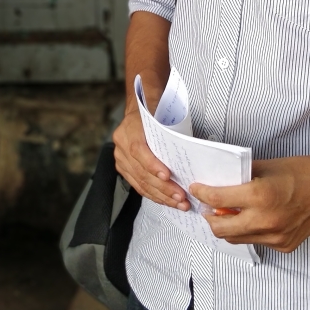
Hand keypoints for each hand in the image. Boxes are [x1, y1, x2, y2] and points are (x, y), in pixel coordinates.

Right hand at [113, 69, 189, 210]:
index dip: (152, 165)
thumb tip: (189, 155)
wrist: (142, 107)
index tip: (168, 176)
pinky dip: (153, 195)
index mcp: (129, 129)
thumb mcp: (163, 116)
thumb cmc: (155, 112)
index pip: (138, 150)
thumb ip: (170, 134)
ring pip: (140, 182)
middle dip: (163, 187)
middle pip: (141, 171)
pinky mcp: (123, 168)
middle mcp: (121, 144)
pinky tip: (166, 200)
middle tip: (181, 196)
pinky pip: (138, 185)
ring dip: (161, 195)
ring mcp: (120, 157)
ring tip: (178, 202)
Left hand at [190, 155, 309, 252]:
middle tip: (207, 208)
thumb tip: (217, 182)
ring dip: (228, 226)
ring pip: (237, 238)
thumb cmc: (299, 172)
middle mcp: (266, 221)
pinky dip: (250, 231)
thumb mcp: (263, 167)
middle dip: (209, 218)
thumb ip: (239, 177)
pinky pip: (256, 241)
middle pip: (221, 229)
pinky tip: (254, 219)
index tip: (197, 189)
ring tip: (228, 213)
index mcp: (259, 196)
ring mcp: (276, 237)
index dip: (202, 194)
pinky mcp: (284, 246)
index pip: (218, 200)